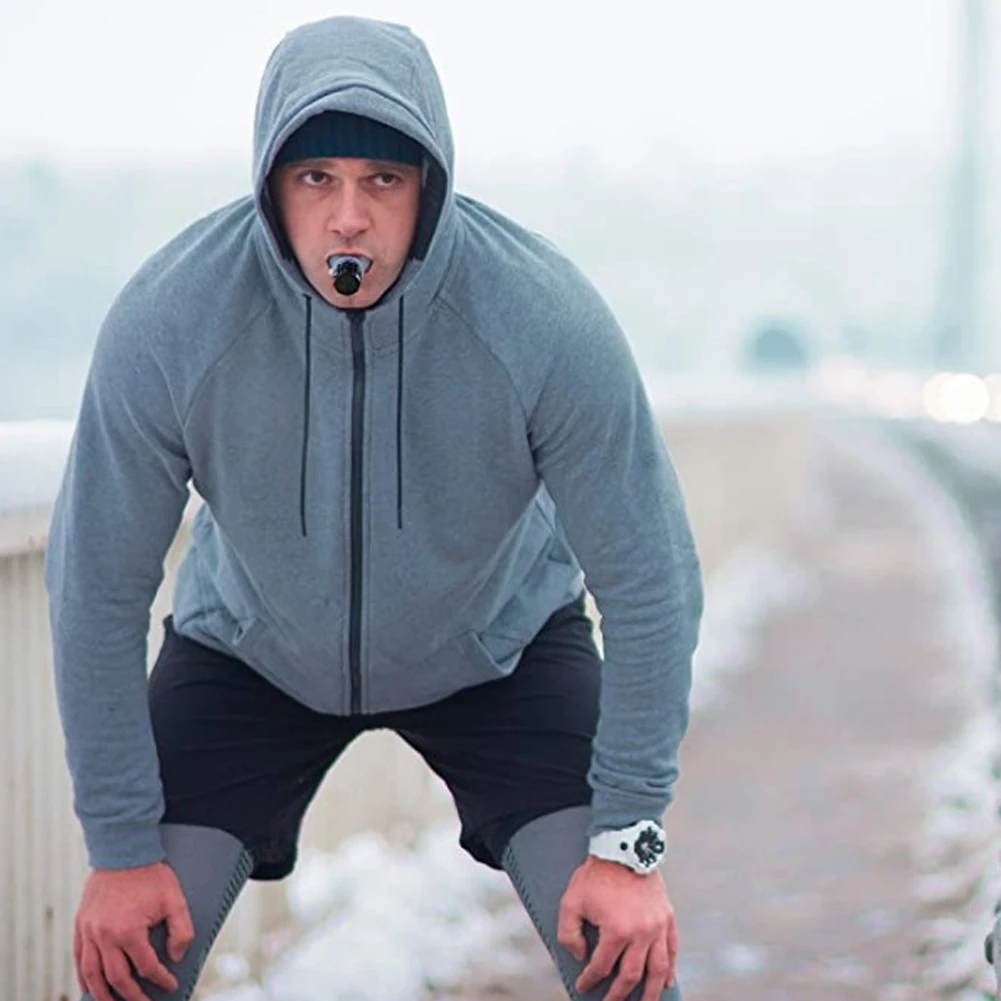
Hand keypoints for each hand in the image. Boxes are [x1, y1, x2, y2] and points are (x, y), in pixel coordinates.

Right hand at [75, 861, 194, 1000]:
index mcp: (129, 930)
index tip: (170, 986)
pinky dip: (83, 976)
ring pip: (92, 975)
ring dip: (103, 995)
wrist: (123, 851)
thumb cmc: (150, 874)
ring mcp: (90, 931)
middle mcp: (105, 935)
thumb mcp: (176, 900)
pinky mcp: (81, 925)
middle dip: (133, 996)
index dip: (160, 980)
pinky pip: (78, 959)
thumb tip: (176, 957)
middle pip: (117, 978)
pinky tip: (90, 986)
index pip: (146, 967)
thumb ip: (181, 930)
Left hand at [557, 856, 676, 1000]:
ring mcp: (657, 926)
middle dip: (618, 995)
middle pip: (631, 976)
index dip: (589, 980)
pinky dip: (670, 969)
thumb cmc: (595, 874)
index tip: (583, 987)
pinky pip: (672, 950)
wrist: (623, 847)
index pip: (601, 967)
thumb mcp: (571, 901)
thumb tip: (581, 956)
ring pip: (658, 970)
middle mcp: (641, 933)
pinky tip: (667, 982)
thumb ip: (569, 934)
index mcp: (616, 931)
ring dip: (651, 993)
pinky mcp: (668, 917)